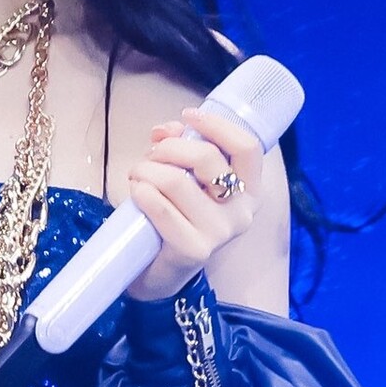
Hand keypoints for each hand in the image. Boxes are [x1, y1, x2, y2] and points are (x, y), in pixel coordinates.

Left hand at [124, 107, 265, 300]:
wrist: (158, 271)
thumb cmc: (174, 216)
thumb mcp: (183, 177)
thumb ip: (180, 148)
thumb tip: (166, 129)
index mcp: (248, 190)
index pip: (247, 147)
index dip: (217, 125)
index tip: (187, 115)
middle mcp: (242, 212)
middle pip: (206, 158)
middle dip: (168, 148)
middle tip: (149, 157)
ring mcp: (220, 233)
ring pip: (177, 181)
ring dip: (147, 170)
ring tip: (137, 176)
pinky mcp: (194, 249)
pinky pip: (161, 208)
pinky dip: (142, 193)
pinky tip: (136, 192)